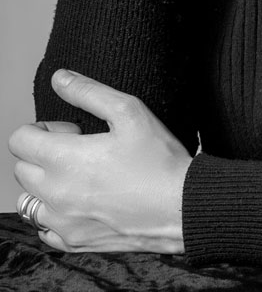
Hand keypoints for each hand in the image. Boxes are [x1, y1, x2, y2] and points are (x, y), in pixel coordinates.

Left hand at [9, 70, 191, 253]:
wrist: (182, 207)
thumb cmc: (159, 159)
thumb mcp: (129, 111)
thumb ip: (88, 92)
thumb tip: (59, 78)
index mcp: (63, 159)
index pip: (19, 140)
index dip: (42, 129)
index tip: (71, 131)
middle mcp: (54, 194)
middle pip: (22, 168)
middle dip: (44, 153)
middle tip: (81, 149)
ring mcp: (62, 222)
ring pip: (29, 201)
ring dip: (45, 185)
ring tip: (81, 177)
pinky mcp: (75, 242)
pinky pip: (45, 229)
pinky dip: (56, 214)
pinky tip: (84, 202)